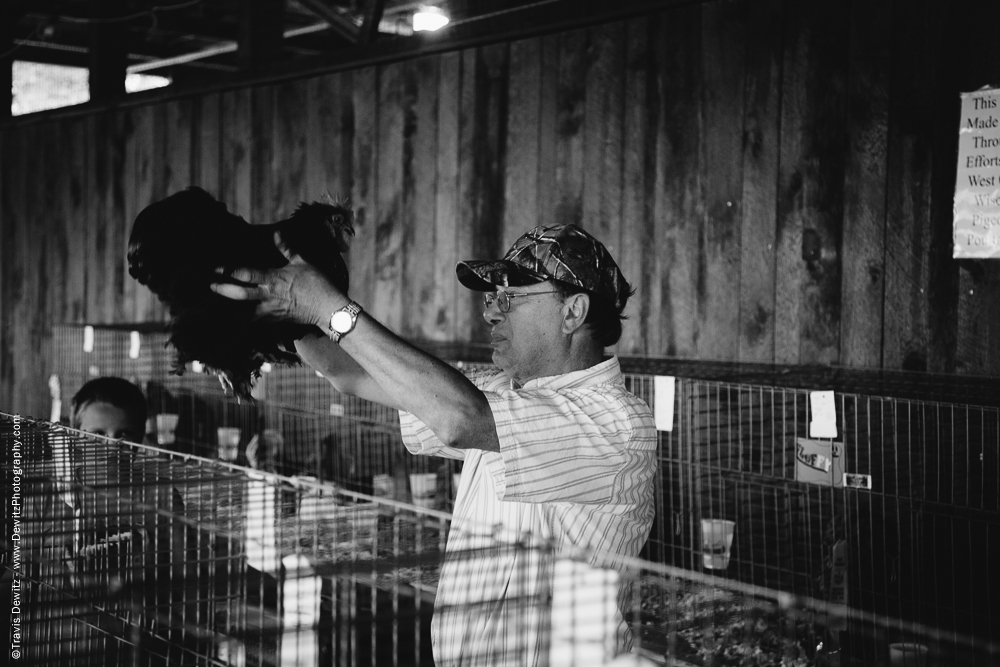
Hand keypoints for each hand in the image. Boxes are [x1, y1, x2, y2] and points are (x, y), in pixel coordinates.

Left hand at [210, 232, 345, 327]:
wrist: (328, 308)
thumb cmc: (317, 283)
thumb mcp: (302, 262)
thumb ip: (286, 248)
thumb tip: (277, 233)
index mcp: (273, 279)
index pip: (246, 273)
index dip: (228, 270)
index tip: (215, 268)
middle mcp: (269, 296)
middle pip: (239, 295)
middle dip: (223, 290)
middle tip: (210, 286)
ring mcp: (271, 310)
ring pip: (244, 313)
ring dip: (230, 311)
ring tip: (217, 309)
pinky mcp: (276, 320)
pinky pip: (257, 322)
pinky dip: (246, 322)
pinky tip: (238, 322)